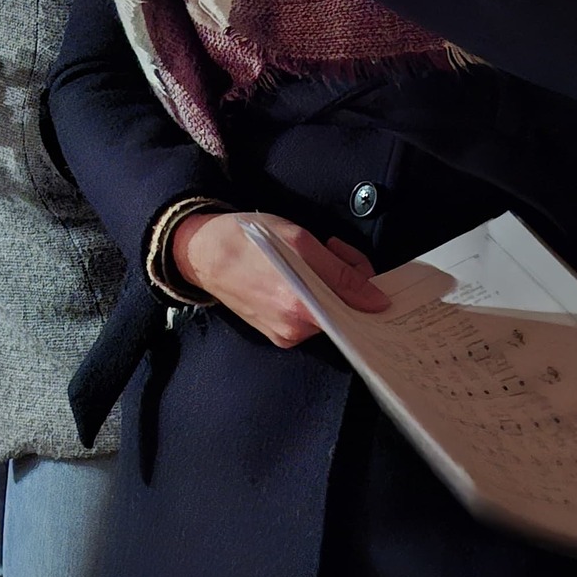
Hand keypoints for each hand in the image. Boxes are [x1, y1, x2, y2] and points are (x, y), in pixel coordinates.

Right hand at [171, 209, 385, 347]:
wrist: (199, 253)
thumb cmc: (245, 239)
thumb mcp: (297, 240)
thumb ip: (340, 272)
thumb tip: (377, 301)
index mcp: (302, 308)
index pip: (359, 302)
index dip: (359, 273)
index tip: (339, 250)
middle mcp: (295, 331)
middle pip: (345, 309)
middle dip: (342, 278)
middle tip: (323, 249)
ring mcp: (284, 337)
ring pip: (327, 313)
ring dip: (325, 287)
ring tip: (301, 259)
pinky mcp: (275, 336)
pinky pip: (308, 319)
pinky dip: (309, 298)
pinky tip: (291, 276)